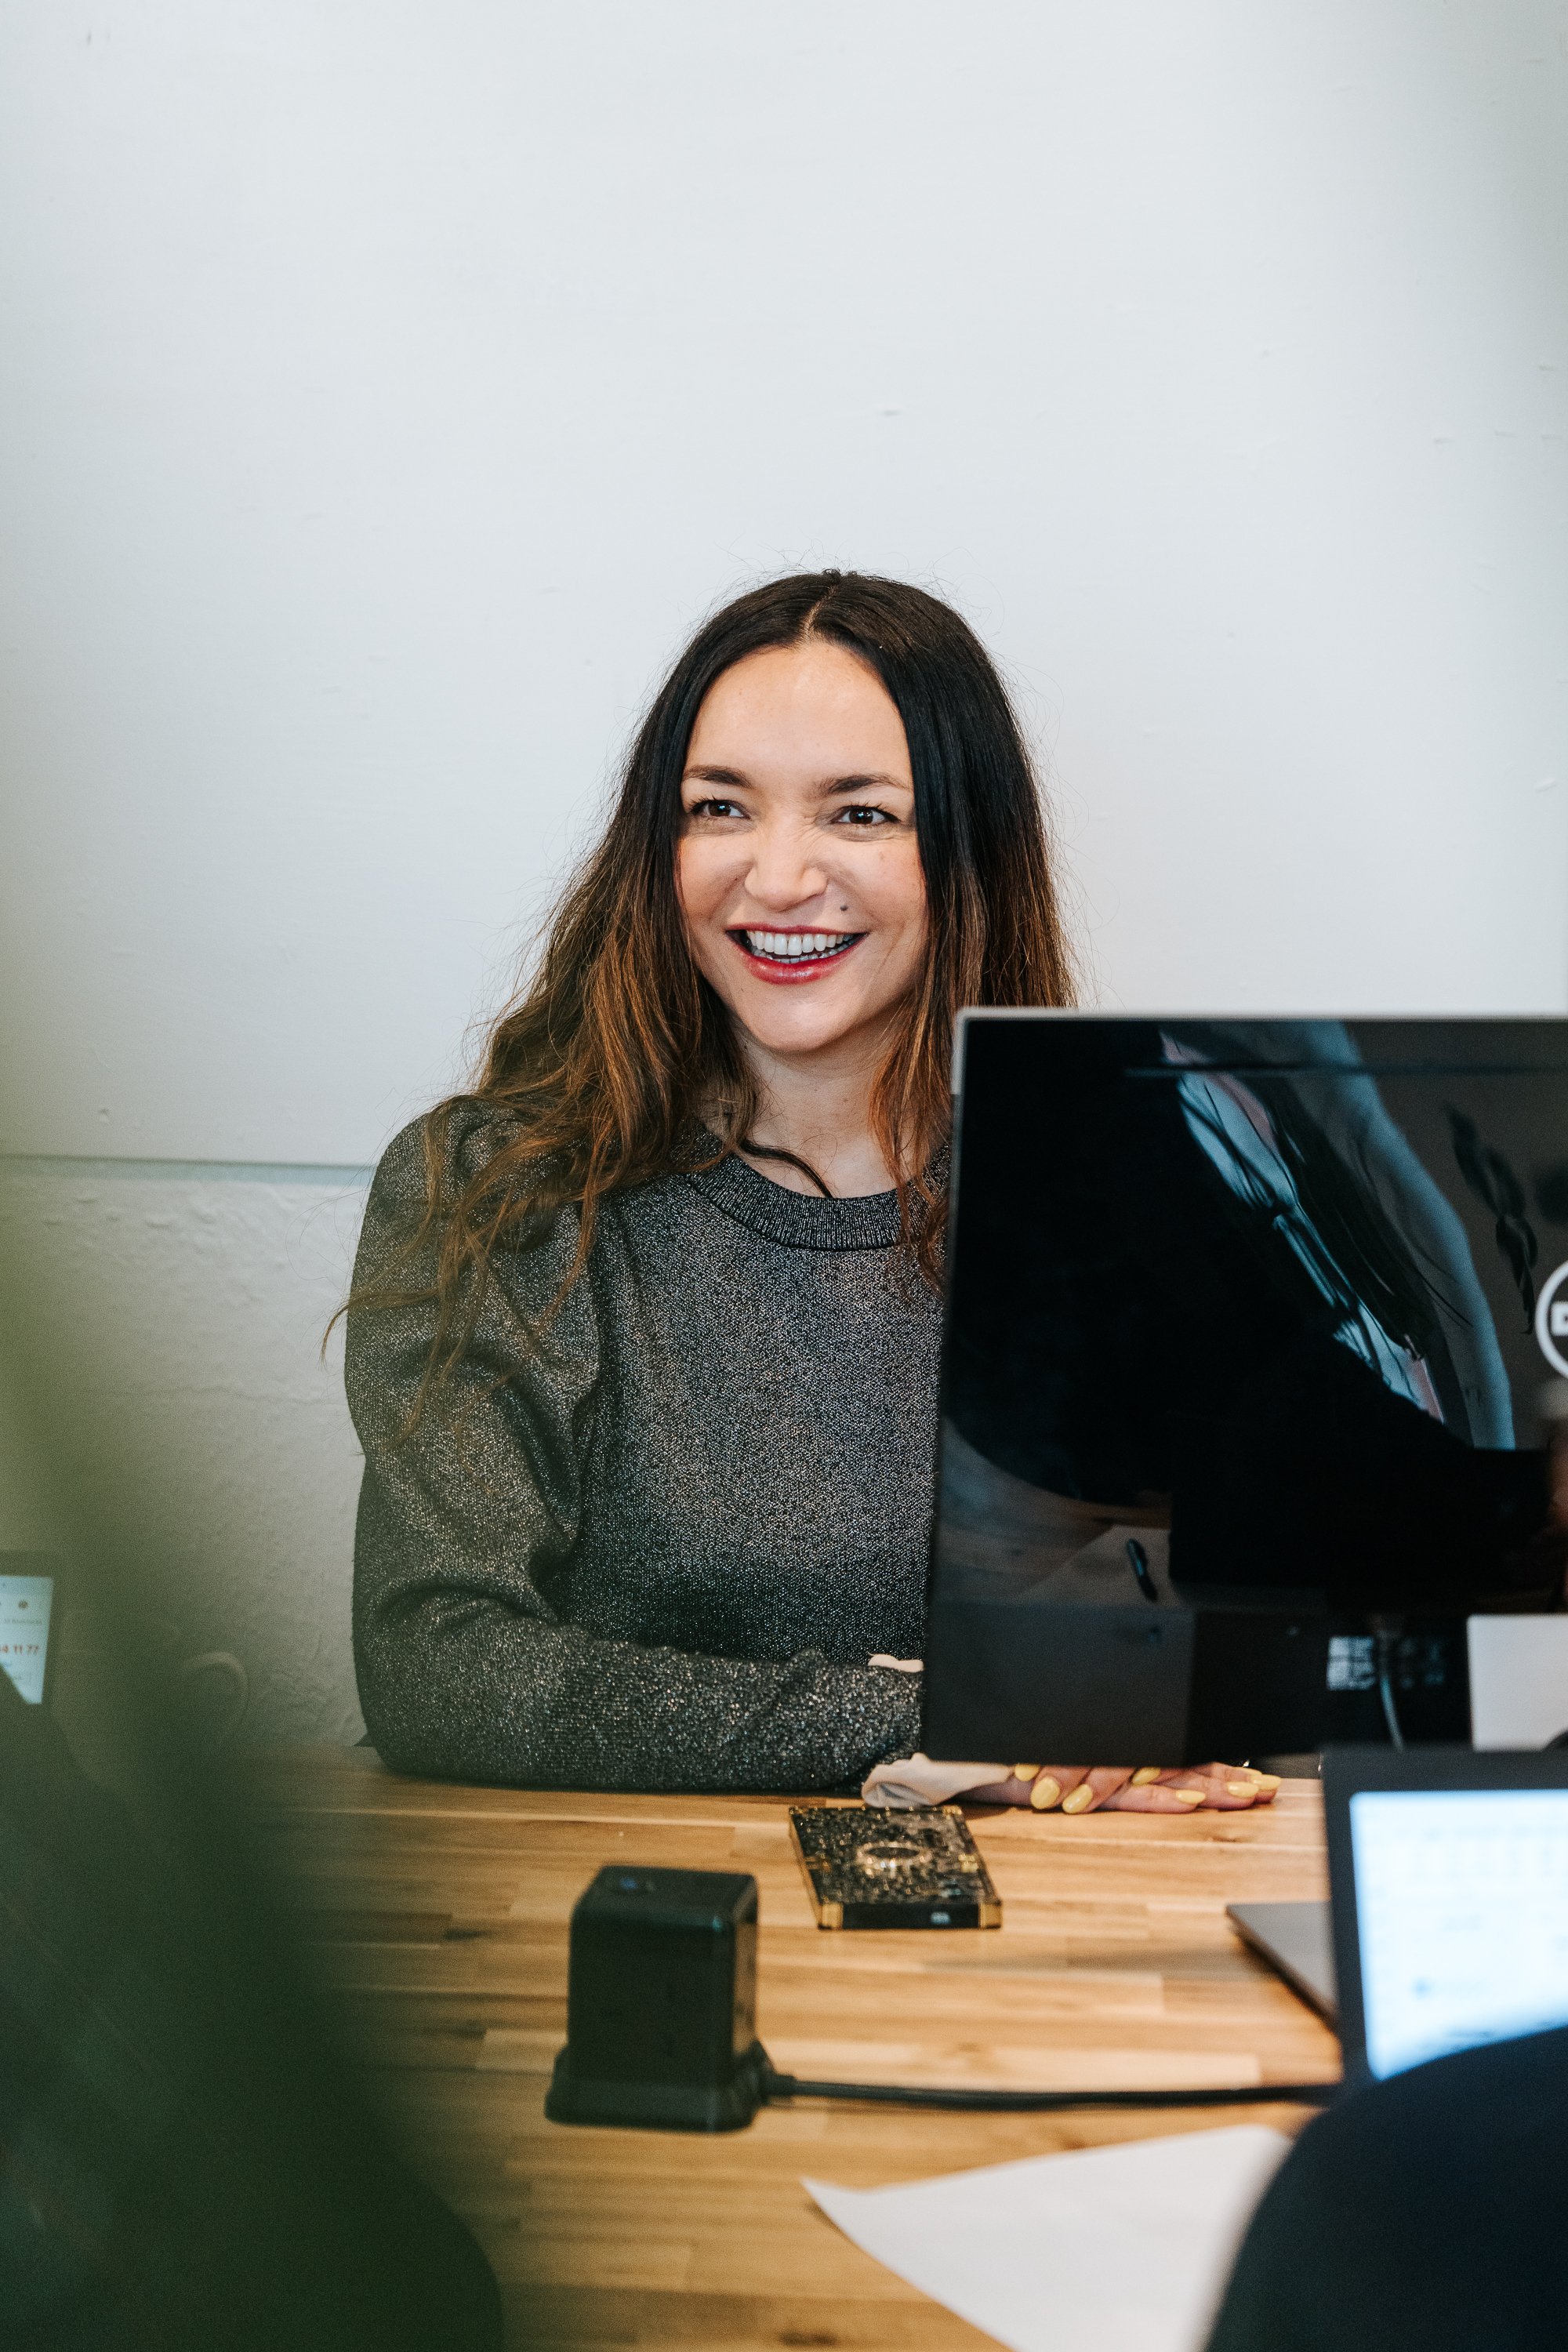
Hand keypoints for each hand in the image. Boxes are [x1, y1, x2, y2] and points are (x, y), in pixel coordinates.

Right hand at [964, 1763, 1280, 1813]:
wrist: (961, 1752)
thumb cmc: (1009, 1761)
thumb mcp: (1062, 1775)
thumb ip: (1098, 1780)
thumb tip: (1140, 1793)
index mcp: (1114, 1754)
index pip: (1174, 1758)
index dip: (1215, 1768)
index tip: (1254, 1782)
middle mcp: (1110, 1756)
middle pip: (1178, 1762)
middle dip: (1225, 1776)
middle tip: (1267, 1790)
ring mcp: (1096, 1766)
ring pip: (1162, 1773)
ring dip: (1206, 1784)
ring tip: (1245, 1795)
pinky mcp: (1077, 1782)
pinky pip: (1124, 1791)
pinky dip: (1157, 1796)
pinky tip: (1187, 1799)